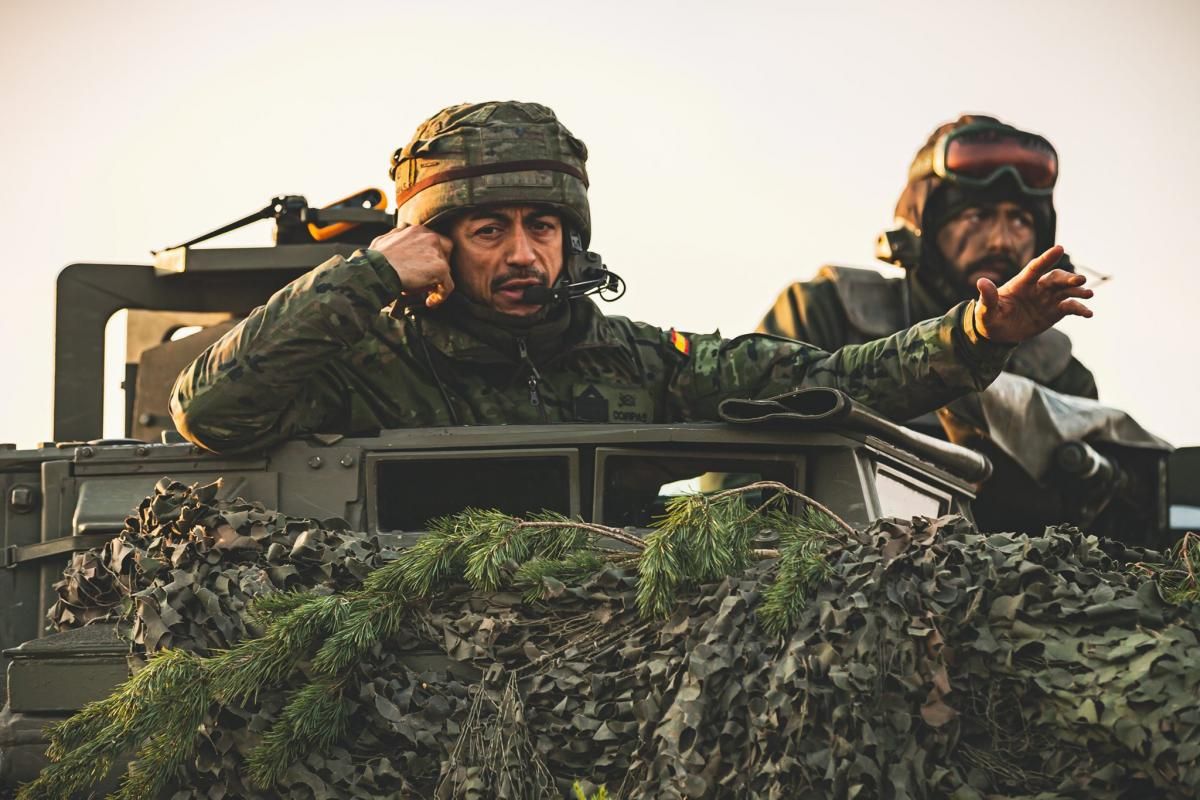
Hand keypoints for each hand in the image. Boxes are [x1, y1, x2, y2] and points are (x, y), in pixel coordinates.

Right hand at [368, 224, 454, 307]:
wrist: (376, 271)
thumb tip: (398, 237)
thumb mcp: (385, 240)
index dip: (432, 255)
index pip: (435, 241)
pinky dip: (441, 295)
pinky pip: (448, 286)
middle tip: (429, 280)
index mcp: (418, 230)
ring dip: (438, 282)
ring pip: (446, 270)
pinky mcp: (440, 268)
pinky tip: (430, 302)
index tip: (425, 267)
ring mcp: (436, 252)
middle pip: (446, 253)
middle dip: (439, 266)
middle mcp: (430, 238)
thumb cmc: (374, 260)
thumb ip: (397, 237)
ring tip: (426, 293)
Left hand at [973, 245, 1093, 342]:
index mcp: (1020, 284)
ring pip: (1066, 291)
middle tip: (1080, 280)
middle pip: (1055, 279)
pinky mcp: (1054, 312)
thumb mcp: (985, 310)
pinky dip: (1080, 309)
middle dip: (1068, 278)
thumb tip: (981, 281)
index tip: (1059, 248)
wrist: (998, 333)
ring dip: (1078, 291)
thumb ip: (987, 297)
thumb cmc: (990, 317)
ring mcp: (1047, 299)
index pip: (1035, 268)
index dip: (1046, 258)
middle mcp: (1037, 288)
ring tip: (1088, 294)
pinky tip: (1088, 313)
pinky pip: (1070, 308)